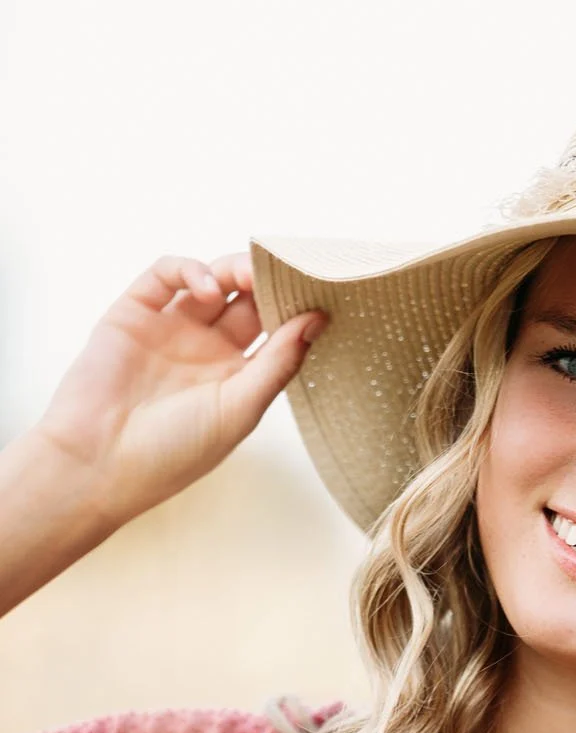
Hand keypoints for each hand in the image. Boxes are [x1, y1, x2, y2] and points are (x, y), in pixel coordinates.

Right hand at [35, 252, 326, 526]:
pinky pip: (165, 275)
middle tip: (285, 273)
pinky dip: (189, 269)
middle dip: (268, 282)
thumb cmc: (172, 453)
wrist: (98, 464)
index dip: (295, 309)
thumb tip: (318, 320)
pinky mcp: (134, 312)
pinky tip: (206, 289)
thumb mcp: (240, 410)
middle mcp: (206, 350)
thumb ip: (279, 363)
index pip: (276, 330)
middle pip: (248, 300)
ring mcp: (170, 329)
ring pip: (211, 280)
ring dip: (234, 269)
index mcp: (236, 378)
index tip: (320, 293)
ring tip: (248, 277)